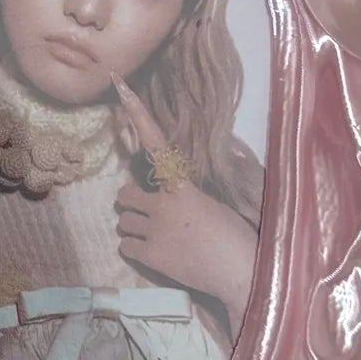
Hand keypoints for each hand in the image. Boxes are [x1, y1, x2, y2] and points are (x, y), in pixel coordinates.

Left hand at [108, 80, 257, 330]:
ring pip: (123, 222)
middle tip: (153, 215)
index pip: (155, 143)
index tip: (118, 85)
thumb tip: (172, 192)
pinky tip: (158, 255)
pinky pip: (126, 247)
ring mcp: (155, 230)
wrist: (242, 274)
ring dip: (134, 228)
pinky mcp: (151, 257)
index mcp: (183, 186)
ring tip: (159, 238)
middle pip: (125, 194)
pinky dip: (136, 251)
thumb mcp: (213, 204)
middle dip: (134, 204)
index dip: (136, 114)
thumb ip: (187, 194)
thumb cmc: (236, 237)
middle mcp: (164, 204)